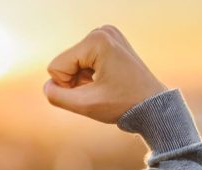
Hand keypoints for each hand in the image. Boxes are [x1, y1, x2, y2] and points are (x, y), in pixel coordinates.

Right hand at [42, 25, 166, 123]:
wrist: (153, 105)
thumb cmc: (123, 104)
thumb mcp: (84, 105)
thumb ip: (56, 96)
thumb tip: (47, 85)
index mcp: (96, 40)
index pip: (56, 67)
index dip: (67, 86)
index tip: (91, 92)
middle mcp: (101, 31)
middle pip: (64, 62)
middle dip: (75, 81)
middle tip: (99, 90)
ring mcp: (106, 35)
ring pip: (72, 63)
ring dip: (82, 79)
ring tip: (103, 86)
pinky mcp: (108, 42)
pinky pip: (82, 60)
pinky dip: (89, 75)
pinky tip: (106, 80)